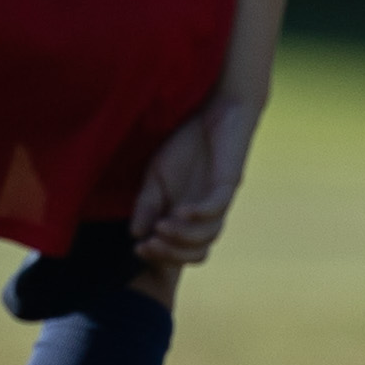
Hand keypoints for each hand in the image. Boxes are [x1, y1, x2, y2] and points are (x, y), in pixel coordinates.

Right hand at [129, 95, 260, 268]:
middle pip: (197, 252)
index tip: (137, 249)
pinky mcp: (229, 183)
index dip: (161, 256)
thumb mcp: (155, 176)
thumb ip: (146, 205)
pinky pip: (217, 208)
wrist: (215, 108)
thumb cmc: (186, 142)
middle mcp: (207, 215)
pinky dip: (198, 215)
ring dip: (182, 237)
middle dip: (171, 254)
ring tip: (160, 228)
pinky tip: (179, 211)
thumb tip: (135, 234)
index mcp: (189, 217)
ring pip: (208, 236)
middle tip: (148, 246)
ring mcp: (219, 201)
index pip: (180, 250)